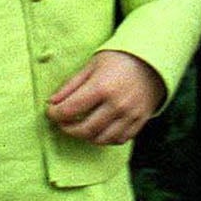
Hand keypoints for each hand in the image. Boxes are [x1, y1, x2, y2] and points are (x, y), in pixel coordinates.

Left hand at [47, 50, 164, 146]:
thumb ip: (70, 86)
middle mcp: (117, 104)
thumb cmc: (116, 61)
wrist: (150, 62)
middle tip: (61, 123)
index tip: (50, 112)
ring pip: (103, 139)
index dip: (55, 114)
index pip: (71, 109)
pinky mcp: (141, 121)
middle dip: (68, 129)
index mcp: (101, 87)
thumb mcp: (90, 67)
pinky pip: (121, 139)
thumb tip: (52, 102)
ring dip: (86, 137)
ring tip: (77, 128)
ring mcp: (131, 115)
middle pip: (86, 129)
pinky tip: (97, 131)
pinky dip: (106, 139)